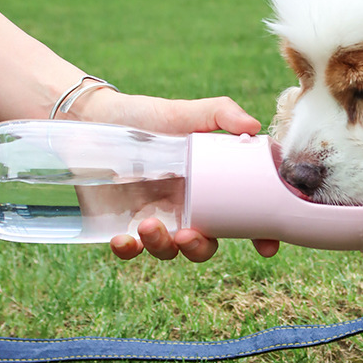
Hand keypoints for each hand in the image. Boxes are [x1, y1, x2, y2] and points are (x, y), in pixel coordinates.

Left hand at [86, 92, 280, 262]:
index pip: (241, 218)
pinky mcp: (123, 224)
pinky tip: (123, 239)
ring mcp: (155, 219)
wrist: (96, 118)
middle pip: (204, 244)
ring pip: (168, 250)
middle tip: (188, 235)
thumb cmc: (146, 115)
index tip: (266, 246)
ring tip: (148, 225)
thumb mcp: (184, 113)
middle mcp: (186, 209)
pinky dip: (128, 250)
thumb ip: (220, 114)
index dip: (258, 236)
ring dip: (162, 246)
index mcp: (209, 188)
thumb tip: (253, 127)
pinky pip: (130, 248)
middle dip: (199, 249)